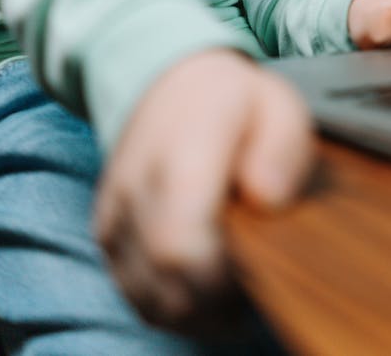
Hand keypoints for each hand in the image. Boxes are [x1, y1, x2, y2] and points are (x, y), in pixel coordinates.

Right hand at [94, 50, 312, 334]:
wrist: (168, 80)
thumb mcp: (278, 103)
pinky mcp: (107, 231)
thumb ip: (283, 146)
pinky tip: (202, 288)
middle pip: (163, 276)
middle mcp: (137, 183)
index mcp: (183, 148)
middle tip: (253, 292)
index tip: (256, 278)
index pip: (180, 242)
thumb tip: (267, 197)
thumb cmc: (233, 99)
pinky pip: (133, 289)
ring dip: (194, 310)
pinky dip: (169, 302)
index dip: (217, 281)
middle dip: (214, 304)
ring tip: (232, 292)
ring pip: (146, 294)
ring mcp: (116, 210)